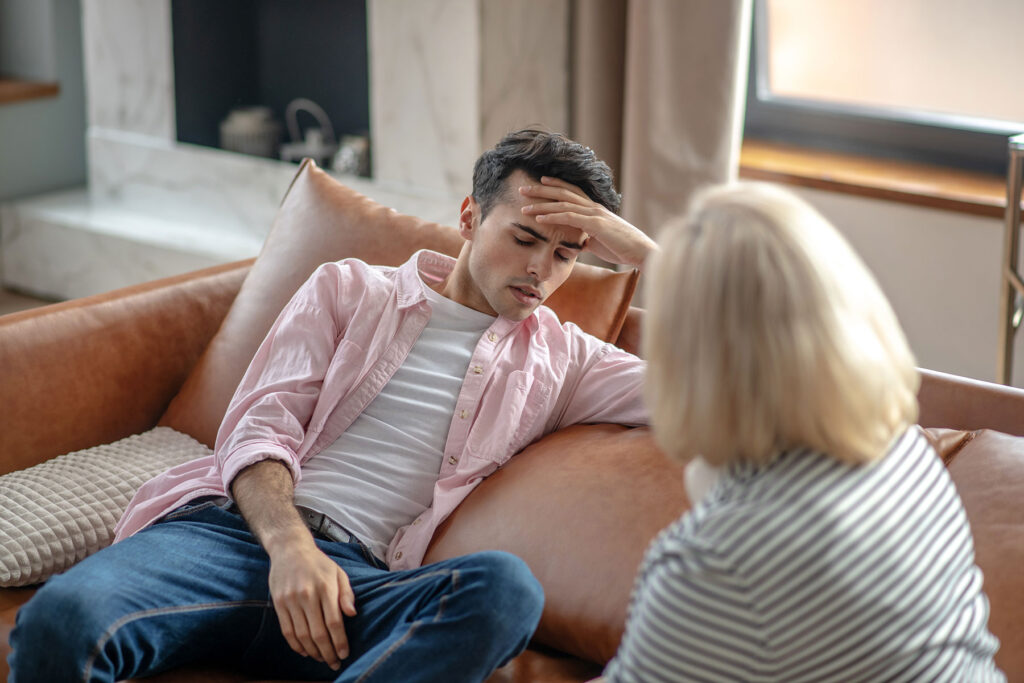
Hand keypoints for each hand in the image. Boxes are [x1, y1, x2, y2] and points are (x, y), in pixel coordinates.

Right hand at [268, 538, 357, 670]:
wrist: (290, 549)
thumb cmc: (319, 563)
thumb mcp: (338, 572)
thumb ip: (347, 594)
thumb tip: (352, 614)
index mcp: (326, 586)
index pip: (334, 622)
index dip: (340, 641)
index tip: (345, 653)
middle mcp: (307, 594)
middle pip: (318, 632)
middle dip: (328, 652)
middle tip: (334, 663)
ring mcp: (291, 600)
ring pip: (302, 635)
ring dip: (313, 651)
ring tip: (322, 658)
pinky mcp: (279, 603)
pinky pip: (287, 630)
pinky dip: (296, 645)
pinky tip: (305, 651)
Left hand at [520, 176, 658, 270]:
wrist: (642, 252)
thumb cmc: (622, 248)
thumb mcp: (599, 241)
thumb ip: (587, 238)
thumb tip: (578, 242)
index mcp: (595, 208)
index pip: (572, 191)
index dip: (555, 185)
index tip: (539, 182)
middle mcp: (593, 207)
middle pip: (563, 193)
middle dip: (541, 190)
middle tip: (522, 189)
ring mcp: (595, 214)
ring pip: (563, 204)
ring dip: (541, 205)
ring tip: (524, 206)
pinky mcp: (596, 224)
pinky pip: (570, 218)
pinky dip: (552, 217)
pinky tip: (539, 219)